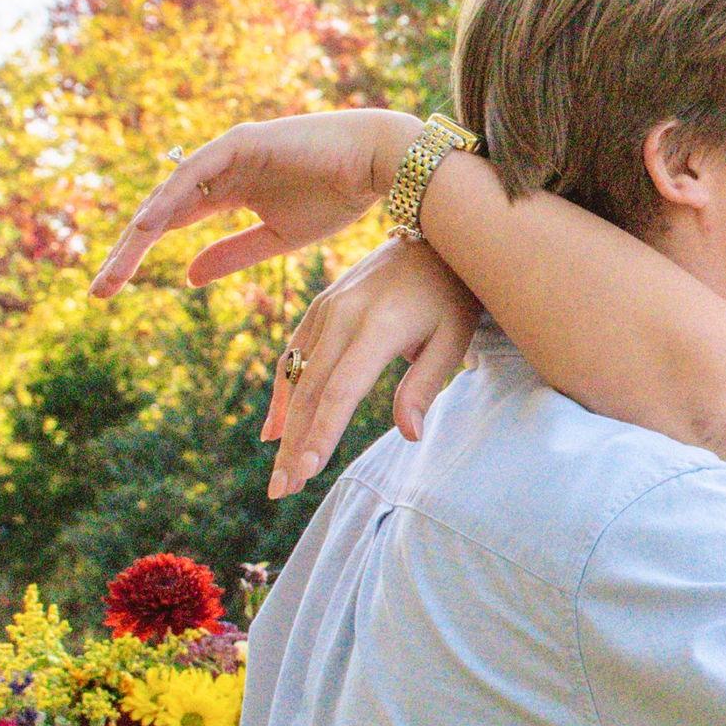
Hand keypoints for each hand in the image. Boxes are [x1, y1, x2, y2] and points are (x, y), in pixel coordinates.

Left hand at [89, 110, 422, 298]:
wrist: (379, 163)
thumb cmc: (339, 196)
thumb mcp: (279, 239)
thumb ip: (233, 254)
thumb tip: (188, 278)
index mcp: (229, 190)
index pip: (172, 223)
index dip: (141, 255)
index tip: (112, 290)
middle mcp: (219, 170)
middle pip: (161, 212)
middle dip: (129, 251)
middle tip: (98, 290)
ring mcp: (226, 153)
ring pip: (170, 195)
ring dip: (140, 233)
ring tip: (115, 268)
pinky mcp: (239, 142)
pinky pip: (194, 173)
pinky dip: (170, 199)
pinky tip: (148, 228)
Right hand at [264, 236, 482, 496]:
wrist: (435, 234)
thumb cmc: (453, 294)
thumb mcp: (453, 338)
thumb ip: (424, 385)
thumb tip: (410, 435)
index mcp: (376, 327)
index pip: (340, 392)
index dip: (321, 435)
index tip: (305, 473)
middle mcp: (342, 316)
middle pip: (309, 391)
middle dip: (294, 444)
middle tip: (283, 491)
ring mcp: (326, 309)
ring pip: (296, 376)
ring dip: (284, 427)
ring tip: (280, 473)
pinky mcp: (321, 306)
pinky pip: (293, 354)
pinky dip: (281, 394)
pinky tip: (272, 430)